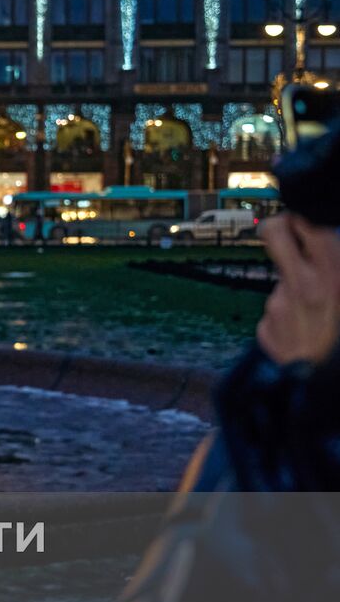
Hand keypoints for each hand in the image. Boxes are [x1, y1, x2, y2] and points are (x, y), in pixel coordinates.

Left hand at [257, 213, 339, 364]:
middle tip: (290, 233)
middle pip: (274, 233)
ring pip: (282, 281)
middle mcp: (301, 284)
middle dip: (280, 227)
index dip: (302, 217)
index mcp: (332, 273)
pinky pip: (277, 313)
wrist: (329, 384)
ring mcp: (279, 306)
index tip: (305, 221)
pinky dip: (290, 317)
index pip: (305, 222)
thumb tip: (329, 243)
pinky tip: (308, 332)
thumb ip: (338, 264)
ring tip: (321, 314)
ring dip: (296, 288)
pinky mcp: (267, 329)